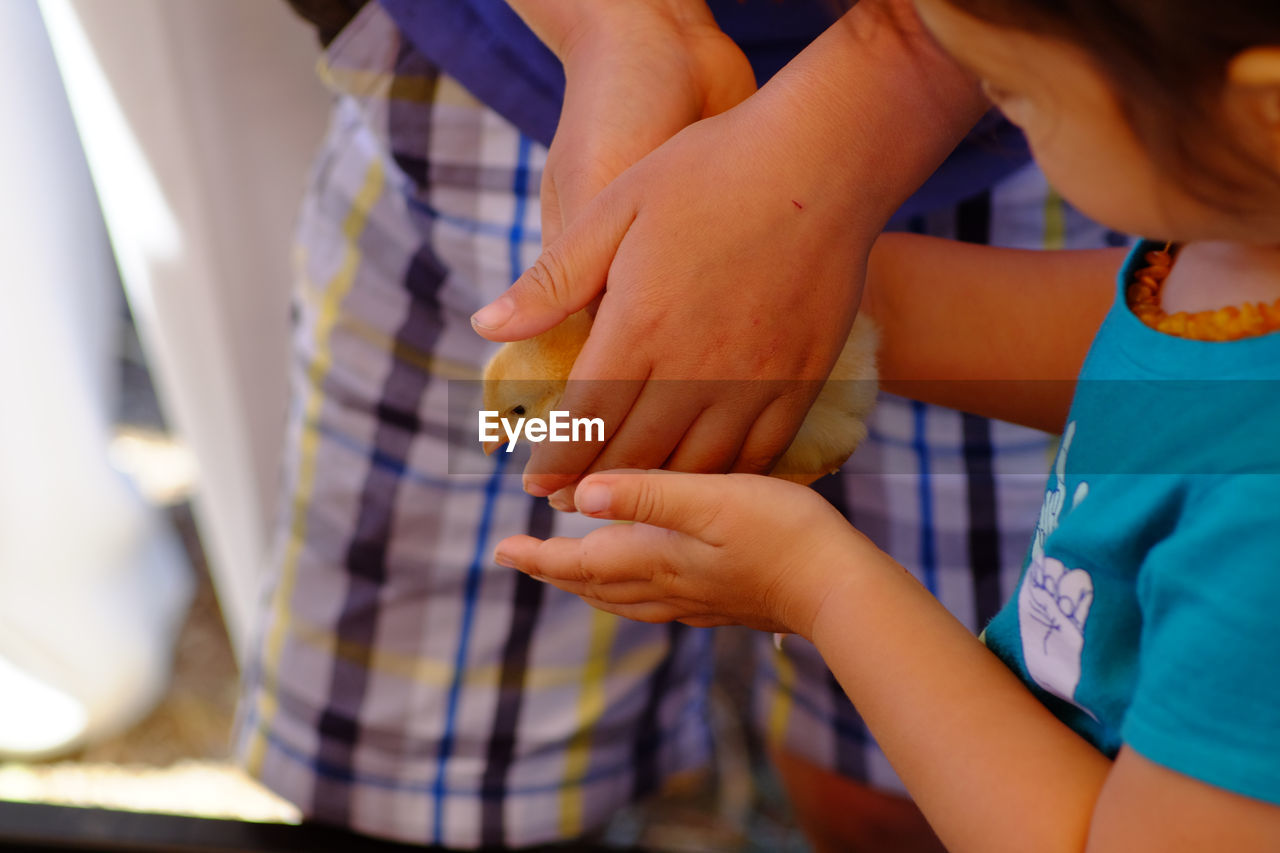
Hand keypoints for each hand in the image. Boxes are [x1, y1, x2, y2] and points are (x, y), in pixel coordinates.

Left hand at [477, 2, 987, 500]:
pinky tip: (702, 484)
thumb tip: (486, 327)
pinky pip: (758, 455)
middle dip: (591, 485)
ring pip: (696, 467)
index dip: (556, 458)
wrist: (824, 160)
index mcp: (641, 326)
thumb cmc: (710, 172)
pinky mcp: (801, 383)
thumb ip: (554, 279)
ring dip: (654, 492)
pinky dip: (722, 479)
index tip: (533, 483)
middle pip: (635, 454)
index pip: (585, 419)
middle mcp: (697, 368)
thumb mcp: (616, 208)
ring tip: (625, 502)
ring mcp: (755, 382)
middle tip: (565, 502)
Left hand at [492, 469, 879, 637]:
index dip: (539, 557)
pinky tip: (647, 583)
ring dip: (590, 586)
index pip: (580, 564)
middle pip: (596, 587)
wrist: (840, 588)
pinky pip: (658, 604)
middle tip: (525, 561)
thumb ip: (647, 493)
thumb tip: (579, 495)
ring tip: (573, 573)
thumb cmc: (783, 534)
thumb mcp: (711, 499)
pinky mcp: (724, 604)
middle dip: (556, 574)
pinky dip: (631, 592)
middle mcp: (670, 588)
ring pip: (625, 600)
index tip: (503, 550)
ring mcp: (698, 602)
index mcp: (658, 560)